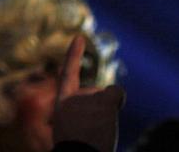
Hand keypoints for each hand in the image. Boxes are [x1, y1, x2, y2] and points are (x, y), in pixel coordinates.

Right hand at [52, 35, 124, 151]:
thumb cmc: (76, 148)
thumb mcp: (71, 129)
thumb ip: (84, 110)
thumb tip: (110, 95)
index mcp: (62, 105)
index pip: (67, 76)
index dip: (73, 56)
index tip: (80, 37)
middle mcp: (74, 97)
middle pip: (96, 96)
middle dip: (98, 111)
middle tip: (90, 131)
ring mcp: (88, 98)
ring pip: (106, 100)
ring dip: (105, 116)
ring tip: (95, 133)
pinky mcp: (103, 102)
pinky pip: (117, 92)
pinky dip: (116, 99)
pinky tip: (107, 114)